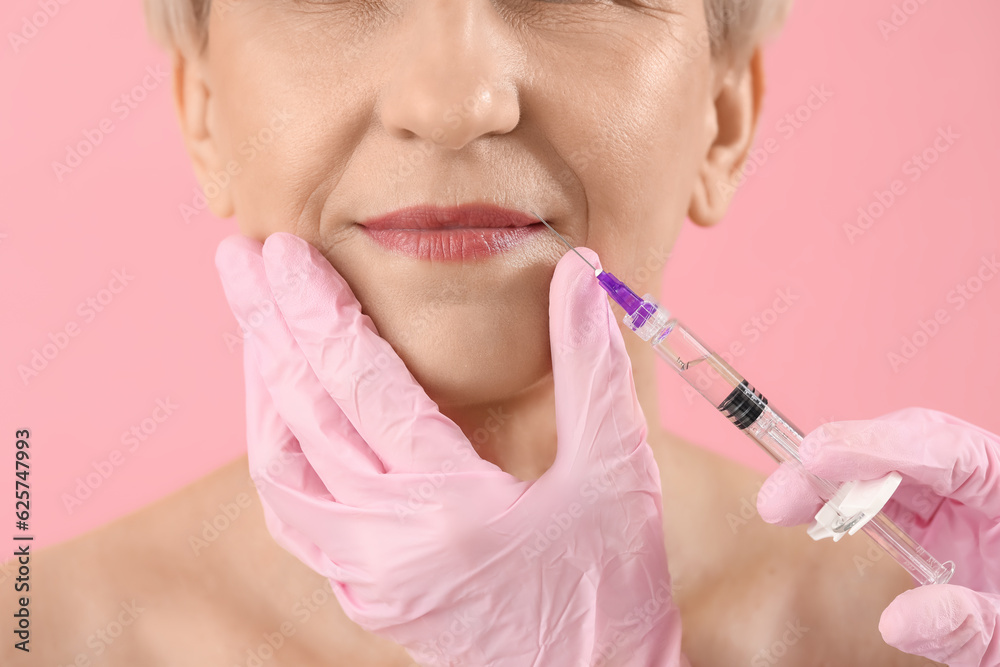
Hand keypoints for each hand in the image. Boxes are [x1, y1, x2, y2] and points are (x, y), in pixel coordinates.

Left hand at [215, 232, 686, 666]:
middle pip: (302, 416)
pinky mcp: (364, 594)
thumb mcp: (618, 471)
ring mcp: (365, 576)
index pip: (361, 386)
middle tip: (236, 260)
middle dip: (266, 327)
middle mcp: (387, 544)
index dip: (318, 310)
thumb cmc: (613, 583)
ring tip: (257, 326)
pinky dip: (278, 451)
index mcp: (449, 505)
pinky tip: (283, 415)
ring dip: (262, 389)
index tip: (281, 250)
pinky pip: (295, 514)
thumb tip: (576, 271)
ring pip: (280, 471)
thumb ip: (590, 365)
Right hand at [756, 407, 999, 665]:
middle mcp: (984, 487)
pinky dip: (846, 506)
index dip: (876, 446)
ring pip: (887, 471)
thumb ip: (969, 625)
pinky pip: (886, 503)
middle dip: (837, 462)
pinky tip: (813, 514)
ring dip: (830, 483)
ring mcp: (961, 505)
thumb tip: (896, 622)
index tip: (818, 454)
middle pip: (905, 448)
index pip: (946, 448)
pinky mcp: (938, 527)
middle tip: (780, 494)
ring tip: (782, 504)